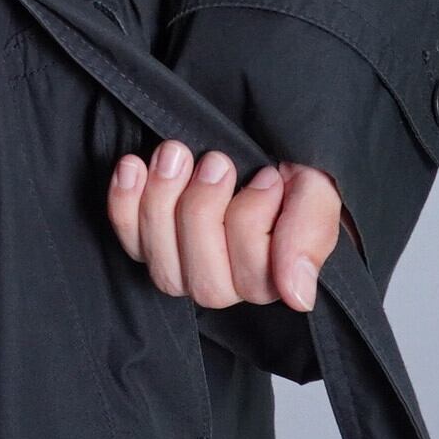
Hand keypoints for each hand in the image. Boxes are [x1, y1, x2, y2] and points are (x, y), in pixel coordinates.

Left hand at [107, 142, 358, 312]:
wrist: (253, 142)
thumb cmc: (288, 171)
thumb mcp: (314, 190)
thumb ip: (310, 234)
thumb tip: (296, 296)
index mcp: (271, 280)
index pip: (254, 276)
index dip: (254, 220)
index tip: (267, 175)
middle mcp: (223, 284)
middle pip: (205, 279)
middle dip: (203, 211)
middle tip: (215, 161)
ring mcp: (180, 267)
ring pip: (162, 262)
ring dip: (162, 201)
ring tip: (175, 153)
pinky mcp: (145, 243)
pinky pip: (126, 237)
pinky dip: (124, 201)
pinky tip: (133, 166)